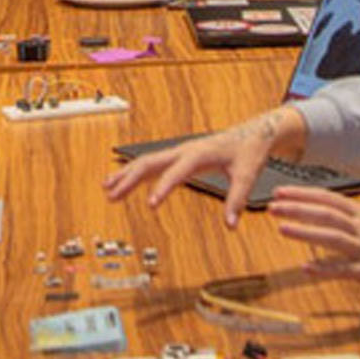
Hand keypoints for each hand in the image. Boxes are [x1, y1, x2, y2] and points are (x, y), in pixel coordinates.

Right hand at [103, 106, 305, 225]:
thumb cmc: (248, 151)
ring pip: (146, 162)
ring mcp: (178, 153)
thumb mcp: (246, 175)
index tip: (150, 204)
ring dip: (126, 175)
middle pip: (149, 163)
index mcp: (198, 154)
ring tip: (107, 189)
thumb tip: (230, 224)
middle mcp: (183, 151)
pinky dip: (135, 173)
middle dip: (129, 179)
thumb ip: (237, 200)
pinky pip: (152, 165)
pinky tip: (122, 183)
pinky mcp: (178, 158)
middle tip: (112, 195)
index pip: (175, 171)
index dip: (162, 187)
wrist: (251, 134)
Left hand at [269, 186, 359, 298]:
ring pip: (332, 237)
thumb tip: (328, 215)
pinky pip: (344, 270)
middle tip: (271, 206)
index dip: (303, 194)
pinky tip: (305, 268)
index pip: (329, 199)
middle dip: (297, 208)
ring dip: (305, 232)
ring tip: (281, 228)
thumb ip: (354, 220)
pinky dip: (324, 268)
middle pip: (326, 214)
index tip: (280, 192)